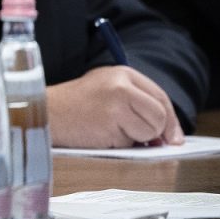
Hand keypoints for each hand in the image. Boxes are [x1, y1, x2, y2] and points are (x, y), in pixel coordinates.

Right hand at [46, 66, 182, 147]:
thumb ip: (136, 102)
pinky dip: (119, 144)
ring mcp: (116, 105)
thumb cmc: (75, 104)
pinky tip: (100, 134)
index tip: (173, 137)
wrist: (46, 112)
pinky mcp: (109, 124)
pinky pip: (129, 143)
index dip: (170, 120)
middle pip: (160, 116)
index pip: (160, 97)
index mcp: (123, 73)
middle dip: (154, 132)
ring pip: (149, 132)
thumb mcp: (107, 89)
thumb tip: (168, 134)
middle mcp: (122, 86)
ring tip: (110, 129)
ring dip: (135, 139)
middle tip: (137, 136)